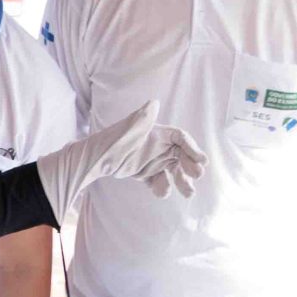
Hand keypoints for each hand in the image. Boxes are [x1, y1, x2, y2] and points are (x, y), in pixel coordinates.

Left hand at [32, 103, 206, 224]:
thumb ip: (143, 118)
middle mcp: (158, 146)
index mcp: (158, 133)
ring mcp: (152, 160)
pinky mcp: (144, 173)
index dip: (193, 149)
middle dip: (190, 167)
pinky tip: (162, 193)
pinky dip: (162, 187)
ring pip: (172, 172)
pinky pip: (158, 181)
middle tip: (196, 177)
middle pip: (181, 157)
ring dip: (181, 182)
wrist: (94, 157)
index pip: (181, 139)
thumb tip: (154, 102)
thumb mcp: (129, 128)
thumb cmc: (113, 139)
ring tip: (189, 194)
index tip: (202, 161)